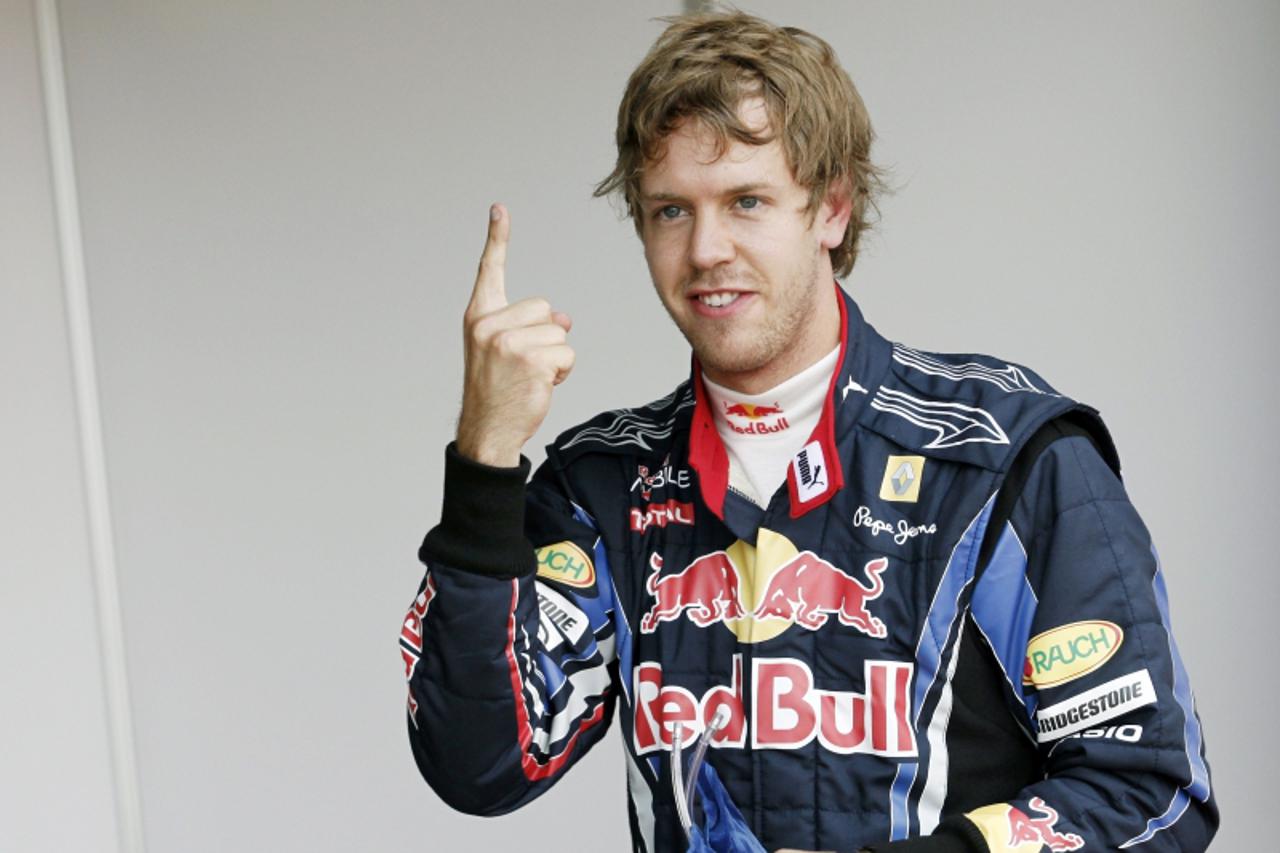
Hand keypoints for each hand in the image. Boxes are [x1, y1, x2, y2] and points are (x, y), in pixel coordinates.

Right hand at [455, 204, 573, 466]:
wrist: (487, 431)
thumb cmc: (497, 390)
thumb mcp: (503, 351)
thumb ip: (527, 325)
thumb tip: (564, 317)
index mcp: (479, 317)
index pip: (489, 271)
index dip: (497, 239)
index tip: (499, 209)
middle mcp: (489, 324)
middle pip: (544, 308)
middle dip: (544, 336)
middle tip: (523, 365)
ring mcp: (509, 342)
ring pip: (559, 332)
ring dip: (554, 357)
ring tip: (530, 377)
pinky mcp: (531, 360)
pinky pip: (567, 353)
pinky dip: (563, 371)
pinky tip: (541, 385)